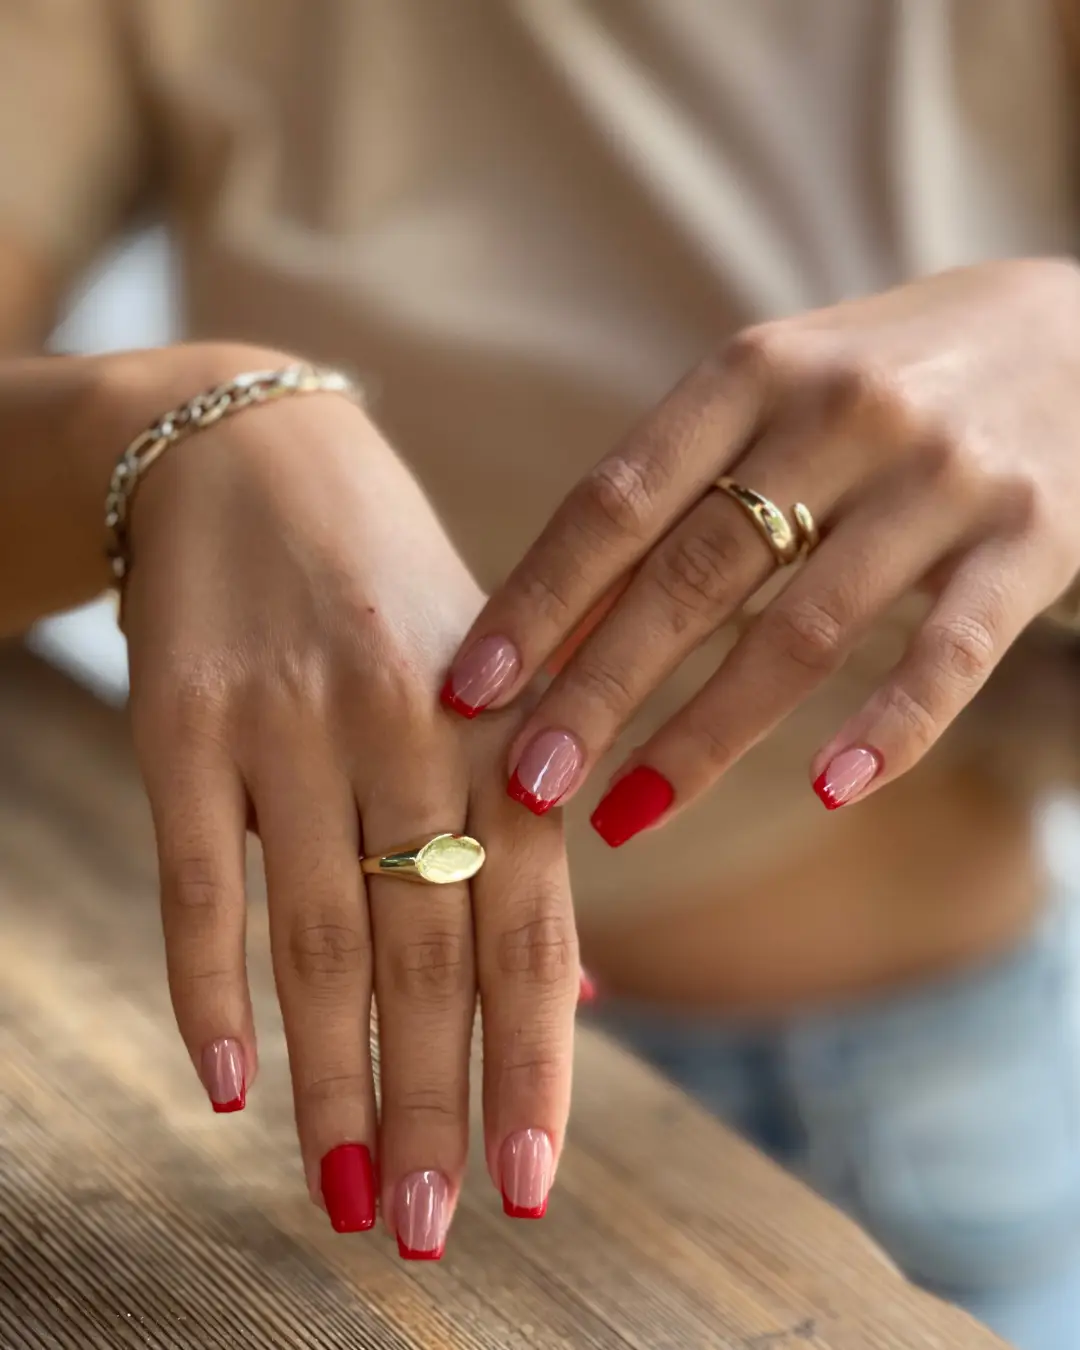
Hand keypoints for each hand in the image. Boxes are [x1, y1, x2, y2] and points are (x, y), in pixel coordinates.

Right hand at [111, 345, 577, 1253]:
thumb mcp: (490, 684)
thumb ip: (531, 836)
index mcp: (504, 721)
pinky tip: (228, 1083)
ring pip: (318, 931)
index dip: (532, 1060)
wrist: (252, 447)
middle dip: (432, 1098)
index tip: (528, 1187)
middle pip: (427, 948)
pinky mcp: (184, 716)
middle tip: (427, 1230)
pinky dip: (208, 984)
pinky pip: (197, 873)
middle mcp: (411, 727)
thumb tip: (581, 997)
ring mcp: (292, 722)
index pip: (531, 923)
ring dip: (333, 1075)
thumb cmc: (392, 588)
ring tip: (346, 1198)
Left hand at [442, 260, 1079, 841]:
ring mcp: (939, 475)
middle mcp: (838, 414)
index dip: (536, 601)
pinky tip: (828, 794)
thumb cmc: (880, 384)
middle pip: (695, 573)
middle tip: (525, 784)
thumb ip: (671, 493)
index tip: (471, 690)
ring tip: (630, 815)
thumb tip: (550, 630)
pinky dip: (888, 728)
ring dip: (707, 735)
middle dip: (599, 688)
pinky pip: (948, 650)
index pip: (617, 500)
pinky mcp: (1032, 534)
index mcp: (750, 372)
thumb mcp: (770, 398)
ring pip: (804, 627)